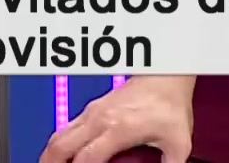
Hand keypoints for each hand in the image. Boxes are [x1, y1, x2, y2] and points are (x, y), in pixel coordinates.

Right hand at [41, 76, 194, 162]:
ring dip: (52, 153)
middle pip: (61, 145)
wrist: (166, 74)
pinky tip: (67, 153)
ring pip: (60, 134)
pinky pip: (68, 127)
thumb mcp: (178, 143)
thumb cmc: (170, 103)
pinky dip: (62, 143)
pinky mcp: (94, 108)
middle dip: (50, 162)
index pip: (85, 159)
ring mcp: (93, 111)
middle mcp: (100, 119)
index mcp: (117, 129)